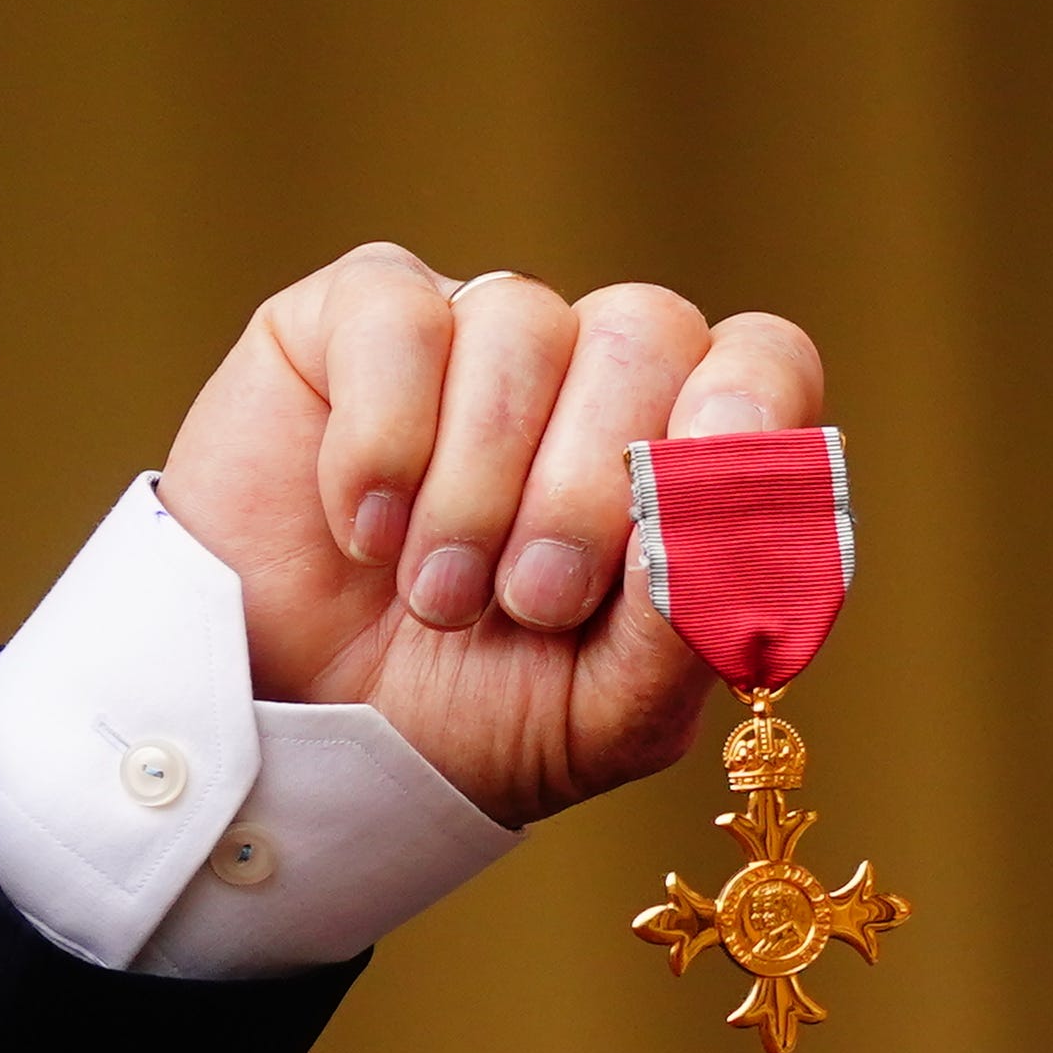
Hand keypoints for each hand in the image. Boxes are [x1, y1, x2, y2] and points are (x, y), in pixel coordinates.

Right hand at [153, 244, 826, 828]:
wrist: (291, 737)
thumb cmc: (466, 719)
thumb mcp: (605, 715)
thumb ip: (689, 623)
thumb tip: (718, 512)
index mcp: (679, 459)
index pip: (761, 361)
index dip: (749, 400)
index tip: (703, 470)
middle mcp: (592, 376)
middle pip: (649, 329)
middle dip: (590, 485)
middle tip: (533, 603)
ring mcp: (479, 335)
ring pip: (523, 323)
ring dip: (478, 487)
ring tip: (437, 597)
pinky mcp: (359, 318)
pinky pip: (401, 315)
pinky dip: (384, 440)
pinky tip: (363, 530)